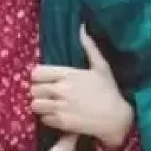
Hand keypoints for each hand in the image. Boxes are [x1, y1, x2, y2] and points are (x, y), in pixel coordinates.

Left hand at [31, 26, 132, 148]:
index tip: (44, 79)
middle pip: (33, 89)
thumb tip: (82, 27)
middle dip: (38, 91)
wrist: (116, 117)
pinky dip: (47, 118)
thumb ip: (89, 47)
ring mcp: (60, 107)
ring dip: (40, 105)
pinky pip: (43, 119)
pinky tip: (57, 115)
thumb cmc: (109, 90)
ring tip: (49, 104)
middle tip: (47, 93)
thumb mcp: (101, 66)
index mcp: (68, 74)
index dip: (38, 76)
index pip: (37, 73)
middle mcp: (61, 89)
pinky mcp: (62, 123)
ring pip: (35, 105)